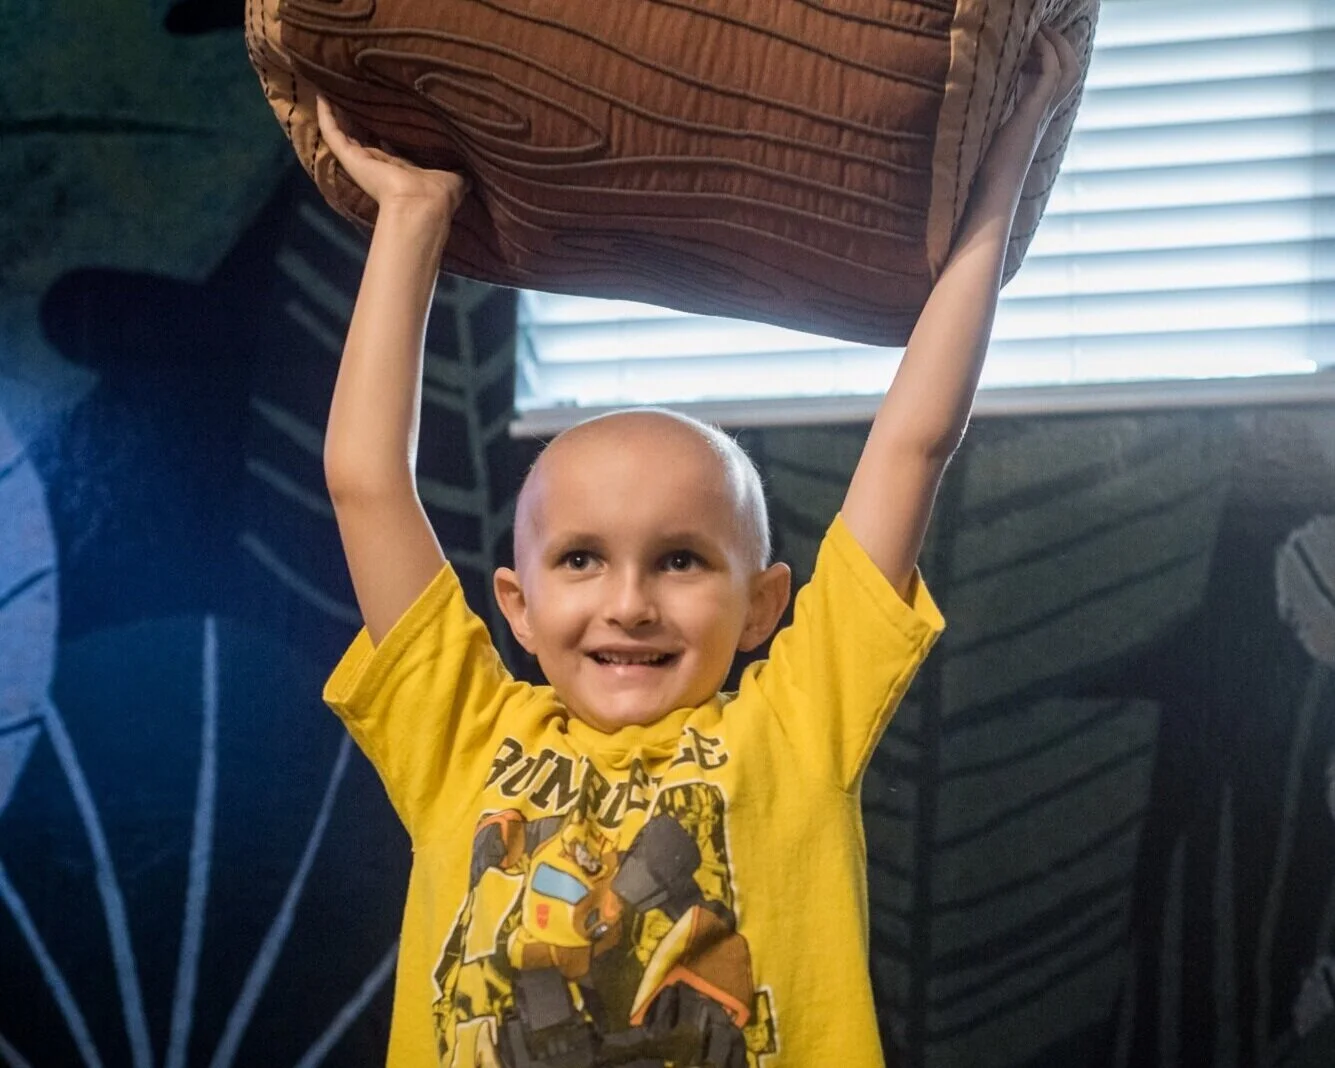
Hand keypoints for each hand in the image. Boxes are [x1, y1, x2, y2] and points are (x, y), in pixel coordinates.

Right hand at [316, 95, 467, 218]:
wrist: (422, 204)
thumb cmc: (439, 193)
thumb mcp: (454, 177)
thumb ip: (459, 171)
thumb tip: (472, 170)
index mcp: (401, 170)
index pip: (389, 148)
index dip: (385, 132)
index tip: (385, 113)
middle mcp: (379, 166)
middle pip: (363, 140)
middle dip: (357, 120)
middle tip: (351, 96)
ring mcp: (362, 162)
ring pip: (344, 134)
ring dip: (336, 115)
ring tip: (328, 90)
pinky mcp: (351, 158)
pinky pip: (333, 133)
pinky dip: (326, 116)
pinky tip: (320, 95)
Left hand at [978, 25, 1081, 184]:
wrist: (991, 193)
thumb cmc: (984, 174)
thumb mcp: (988, 138)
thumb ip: (991, 122)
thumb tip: (969, 114)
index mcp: (1034, 118)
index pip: (1054, 81)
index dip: (1047, 58)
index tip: (1031, 42)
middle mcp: (1043, 114)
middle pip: (1071, 72)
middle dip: (1061, 46)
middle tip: (1042, 29)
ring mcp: (1041, 112)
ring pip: (1068, 69)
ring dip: (1056, 44)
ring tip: (1038, 30)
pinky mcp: (1033, 111)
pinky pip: (1050, 71)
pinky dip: (1045, 52)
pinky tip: (1031, 41)